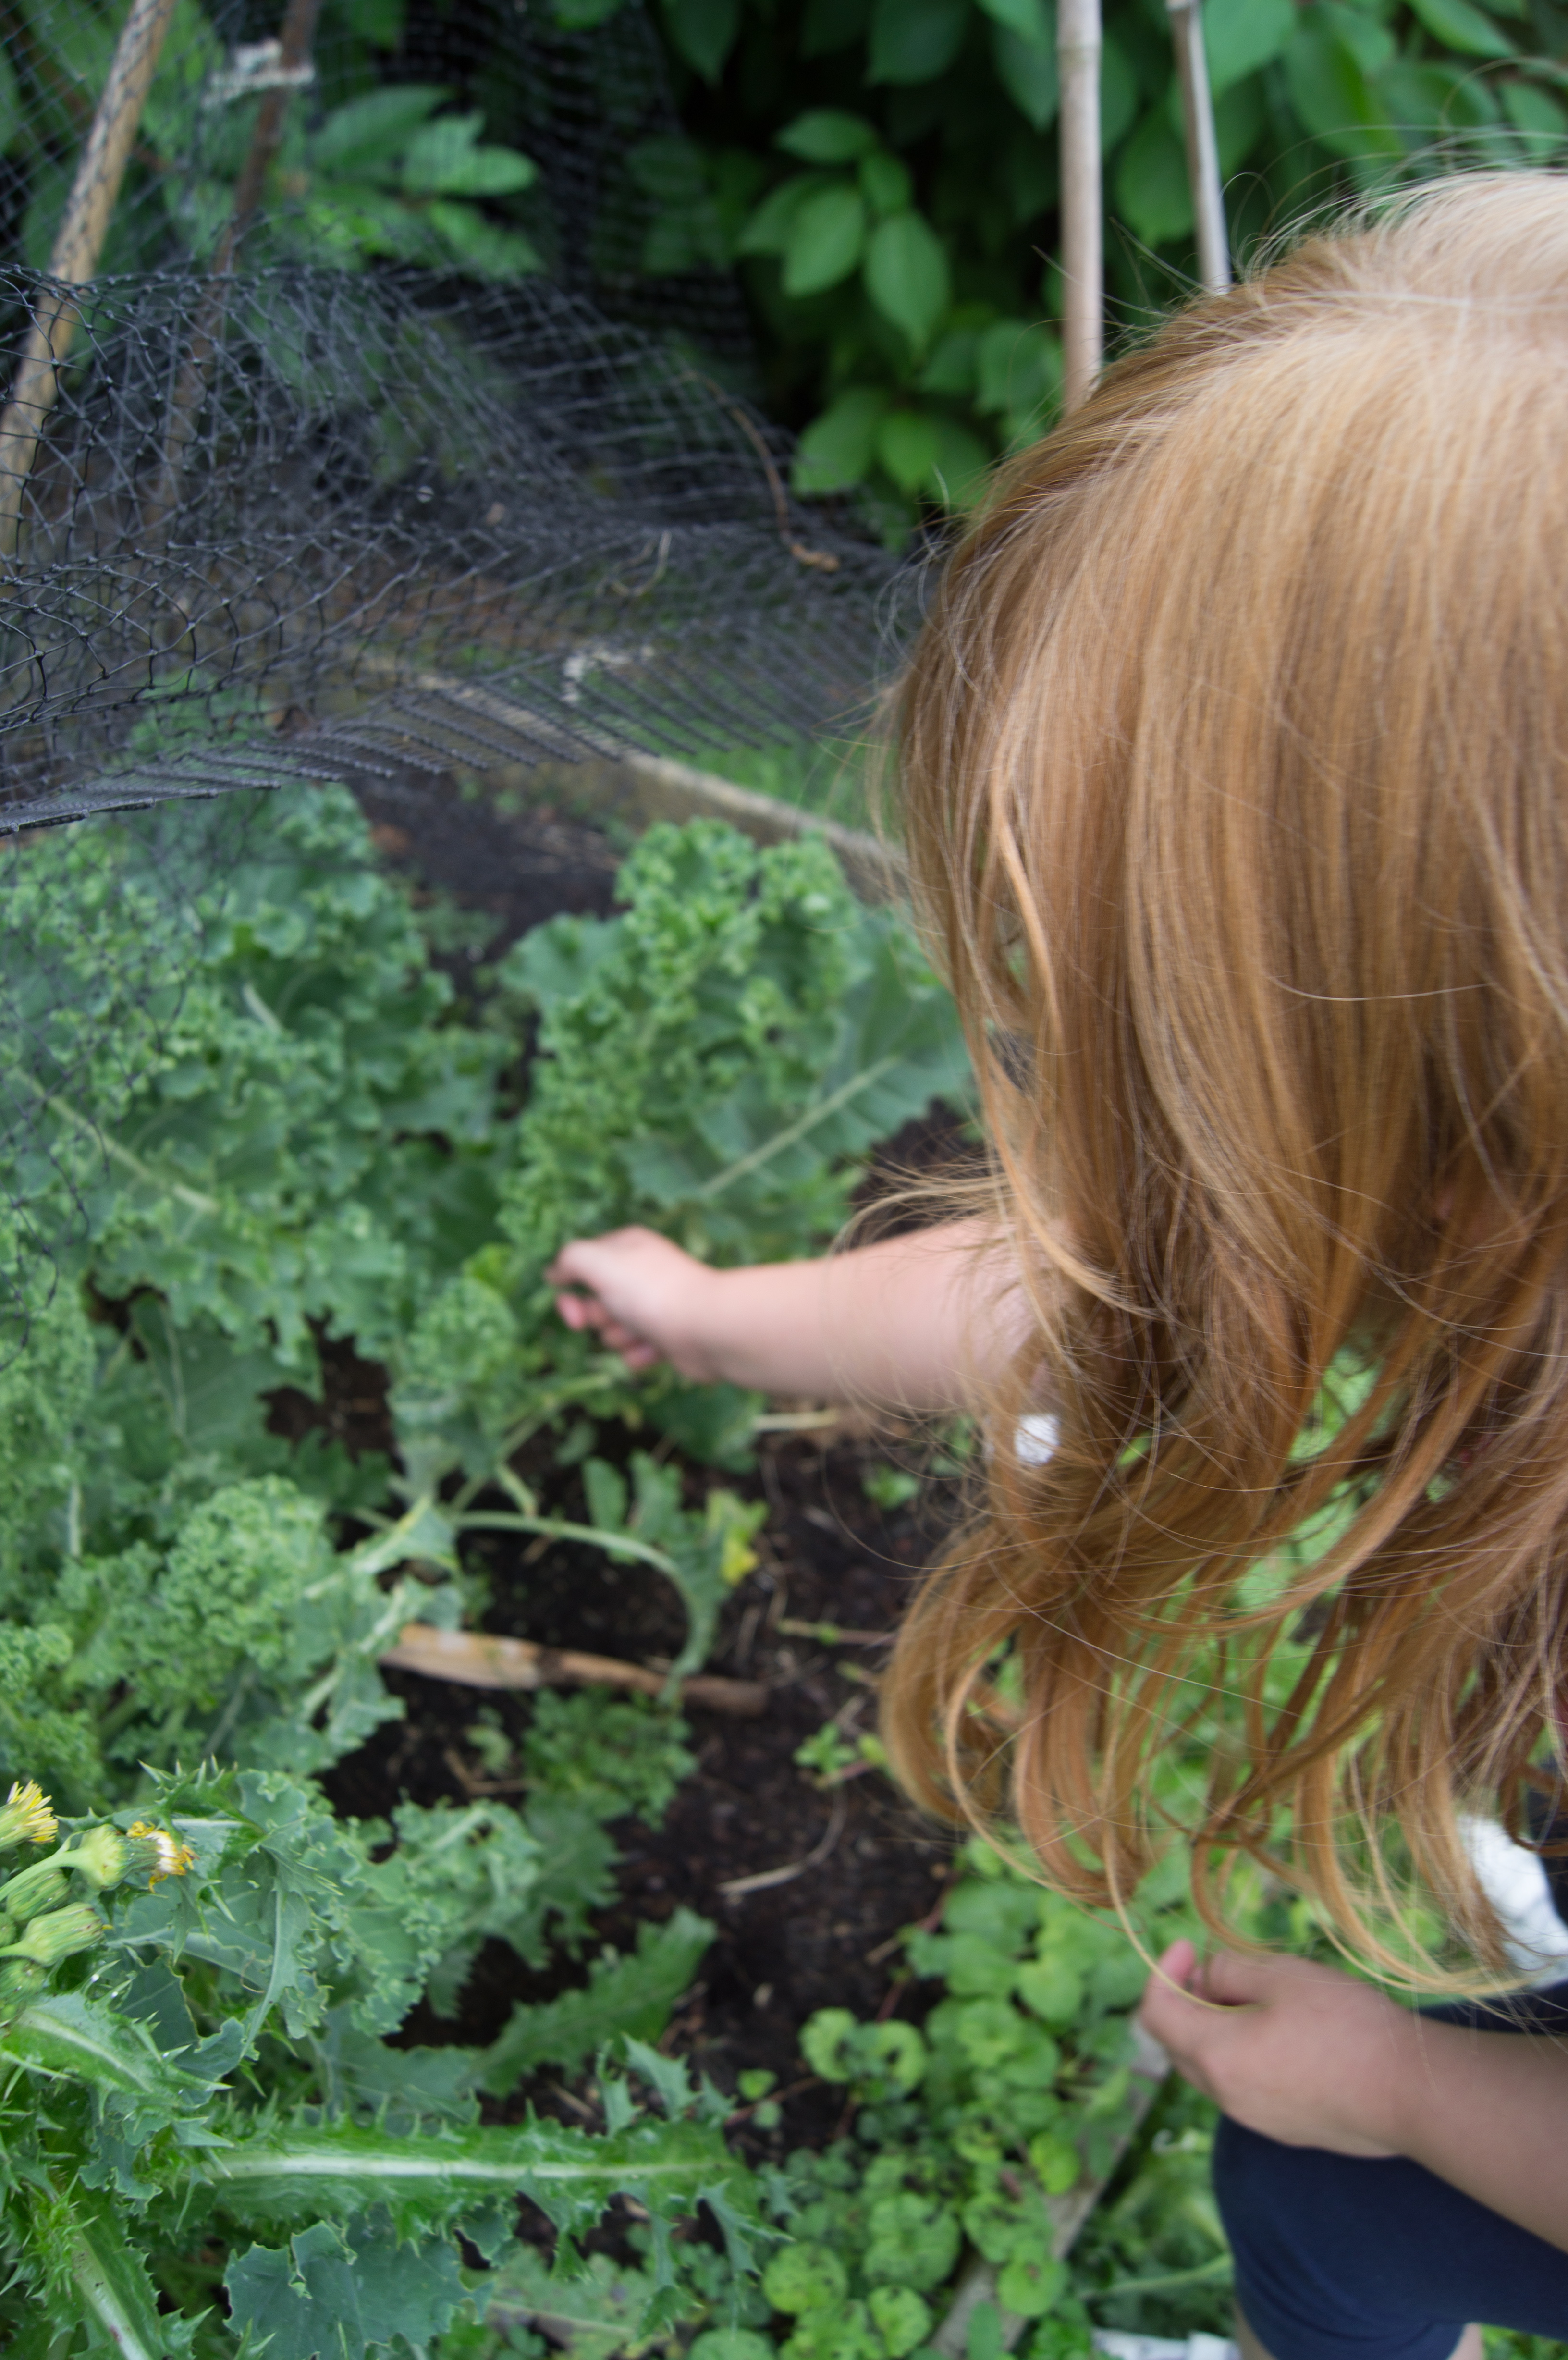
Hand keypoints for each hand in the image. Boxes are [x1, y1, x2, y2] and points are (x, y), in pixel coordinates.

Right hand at [548, 1228, 728, 1379]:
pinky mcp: (666, 1337)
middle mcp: (640, 1274)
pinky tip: (655, 1350)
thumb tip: (554, 1273)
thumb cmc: (651, 1291)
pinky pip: (635, 1352)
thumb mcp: (599, 1261)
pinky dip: (640, 1355)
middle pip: (595, 1304)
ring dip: (620, 1339)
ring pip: (613, 1332)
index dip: (571, 1294)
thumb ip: (569, 1259)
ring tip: (642, 1334)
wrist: (707, 1328)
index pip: (582, 1267)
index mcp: (626, 1248)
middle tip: (614, 1319)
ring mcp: (654, 1306)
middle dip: (599, 1319)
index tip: (573, 1313)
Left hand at [1138, 1938, 1416, 2156]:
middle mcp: (1227, 2098)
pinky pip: (1246, 2087)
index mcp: (1216, 2057)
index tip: (1189, 1946)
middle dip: (1188, 2000)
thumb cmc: (1345, 2027)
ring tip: (1258, 1997)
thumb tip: (1207, 1977)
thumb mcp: (1282, 1976)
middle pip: (1179, 2044)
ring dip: (1219, 2029)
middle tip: (1216, 1969)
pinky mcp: (1287, 2129)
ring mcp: (1257, 2119)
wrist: (1411, 2095)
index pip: (1156, 2014)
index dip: (1163, 1971)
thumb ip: (1228, 1970)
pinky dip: (1246, 2055)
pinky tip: (1287, 2033)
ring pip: (1213, 2068)